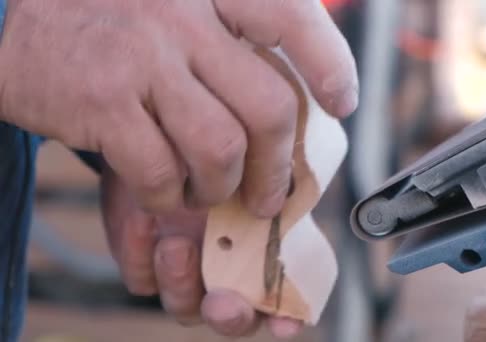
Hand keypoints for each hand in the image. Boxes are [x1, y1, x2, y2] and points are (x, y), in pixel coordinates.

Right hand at [0, 0, 357, 218]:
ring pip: (221, 147)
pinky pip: (161, 171)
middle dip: (276, 166)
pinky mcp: (104, 101)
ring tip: (210, 192)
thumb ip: (230, 41)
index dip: (329, 64)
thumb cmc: (114, 23)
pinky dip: (169, 196)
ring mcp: (144, 56)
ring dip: (222, 186)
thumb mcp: (178, 7)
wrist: (14, 20)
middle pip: (268, 106)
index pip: (292, 17)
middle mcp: (182, 14)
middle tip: (270, 195)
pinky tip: (164, 191)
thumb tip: (294, 100)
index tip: (341, 103)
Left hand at [101, 165, 302, 338]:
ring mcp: (186, 271)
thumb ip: (277, 175)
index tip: (283, 323)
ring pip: (185, 307)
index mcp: (262, 249)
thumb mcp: (249, 157)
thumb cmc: (219, 151)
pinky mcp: (145, 264)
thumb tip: (289, 181)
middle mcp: (227, 269)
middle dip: (230, 316)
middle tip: (221, 301)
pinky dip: (141, 256)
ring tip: (175, 244)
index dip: (286, 316)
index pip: (283, 298)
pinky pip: (142, 280)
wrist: (161, 139)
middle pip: (235, 317)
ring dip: (181, 283)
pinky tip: (143, 220)